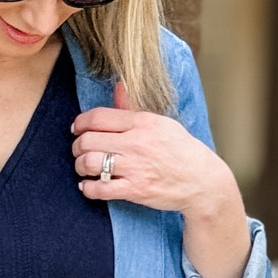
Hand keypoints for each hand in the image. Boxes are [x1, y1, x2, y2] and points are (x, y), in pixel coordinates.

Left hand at [72, 81, 232, 220]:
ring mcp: (135, 167)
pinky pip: (101, 189)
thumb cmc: (182, 151)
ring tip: (83, 167)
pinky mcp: (136, 190)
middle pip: (88, 140)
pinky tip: (87, 185)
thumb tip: (119, 87)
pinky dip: (88, 188)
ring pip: (90, 163)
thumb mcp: (162, 123)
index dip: (80, 123)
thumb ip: (134, 109)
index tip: (76, 128)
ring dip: (80, 166)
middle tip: (78, 150)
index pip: (98, 117)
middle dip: (77, 146)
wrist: (201, 181)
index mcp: (142, 122)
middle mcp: (137, 143)